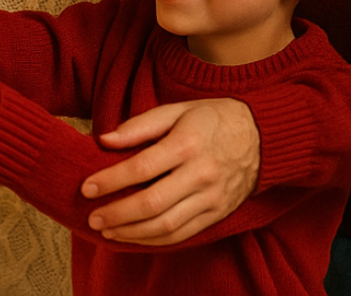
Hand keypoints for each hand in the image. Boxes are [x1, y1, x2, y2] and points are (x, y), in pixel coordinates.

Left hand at [81, 99, 259, 244]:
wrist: (263, 137)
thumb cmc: (212, 118)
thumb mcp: (177, 110)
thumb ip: (140, 125)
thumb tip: (105, 139)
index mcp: (187, 144)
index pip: (141, 168)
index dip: (111, 180)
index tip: (87, 187)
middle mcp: (200, 175)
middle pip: (152, 203)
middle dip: (117, 214)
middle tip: (93, 217)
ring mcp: (211, 198)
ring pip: (166, 225)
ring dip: (132, 233)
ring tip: (107, 231)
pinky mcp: (217, 214)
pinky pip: (183, 234)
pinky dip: (156, 240)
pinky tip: (135, 237)